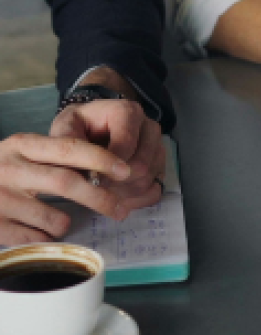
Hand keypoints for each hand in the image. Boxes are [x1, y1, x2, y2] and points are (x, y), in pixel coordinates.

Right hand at [0, 132, 134, 245]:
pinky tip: (43, 233)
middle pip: (66, 182)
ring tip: (67, 223)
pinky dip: (46, 237)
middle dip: (99, 197)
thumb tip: (108, 170)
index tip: (126, 170)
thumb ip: (57, 157)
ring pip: (52, 217)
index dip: (101, 159)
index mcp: (24, 145)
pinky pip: (32, 238)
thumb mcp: (26, 153)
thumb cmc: (4, 169)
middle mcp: (11, 168)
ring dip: (68, 223)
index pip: (71, 147)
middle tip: (120, 209)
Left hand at [51, 100, 164, 214]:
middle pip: (141, 165)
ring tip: (102, 192)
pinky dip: (135, 200)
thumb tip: (89, 175)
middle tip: (95, 189)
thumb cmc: (77, 129)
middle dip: (115, 183)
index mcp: (127, 112)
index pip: (126, 145)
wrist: (87, 129)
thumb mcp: (65, 129)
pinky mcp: (160, 163)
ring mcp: (157, 145)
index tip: (90, 180)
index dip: (108, 168)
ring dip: (123, 194)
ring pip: (147, 179)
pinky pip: (154, 189)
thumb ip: (71, 148)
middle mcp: (148, 126)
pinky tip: (116, 196)